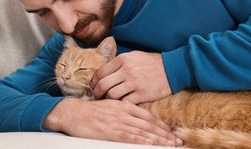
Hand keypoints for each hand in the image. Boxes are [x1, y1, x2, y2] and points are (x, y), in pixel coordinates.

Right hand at [43, 98, 181, 145]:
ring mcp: (117, 122)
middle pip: (149, 125)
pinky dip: (140, 140)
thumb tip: (137, 118)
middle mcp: (123, 112)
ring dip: (158, 139)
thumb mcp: (109, 105)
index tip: (173, 132)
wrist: (73, 112)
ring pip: (142, 132)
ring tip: (170, 145)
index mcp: (124, 105)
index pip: (148, 116)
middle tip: (178, 141)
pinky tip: (150, 144)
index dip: (162, 125)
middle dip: (165, 134)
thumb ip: (123, 110)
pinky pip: (128, 136)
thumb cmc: (90, 110)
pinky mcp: (109, 131)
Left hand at [91, 51, 171, 103]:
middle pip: (103, 85)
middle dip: (96, 93)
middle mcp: (126, 70)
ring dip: (107, 101)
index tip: (92, 87)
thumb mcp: (133, 55)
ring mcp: (134, 83)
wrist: (173, 68)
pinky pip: (125, 102)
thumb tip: (104, 71)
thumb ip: (119, 62)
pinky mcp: (143, 94)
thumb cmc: (151, 62)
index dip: (93, 82)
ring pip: (112, 95)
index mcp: (122, 59)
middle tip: (96, 97)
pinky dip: (120, 105)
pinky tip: (119, 106)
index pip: (100, 72)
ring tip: (106, 103)